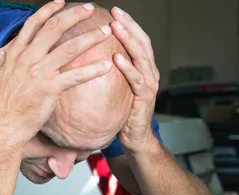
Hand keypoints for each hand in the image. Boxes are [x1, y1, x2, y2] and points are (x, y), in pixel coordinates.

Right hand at [0, 0, 112, 145]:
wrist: (4, 126)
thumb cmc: (4, 104)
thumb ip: (5, 58)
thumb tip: (9, 46)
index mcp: (15, 53)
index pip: (33, 23)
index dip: (49, 10)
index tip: (62, 1)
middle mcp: (27, 58)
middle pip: (54, 28)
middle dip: (75, 15)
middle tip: (90, 8)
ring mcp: (39, 72)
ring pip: (69, 47)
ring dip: (90, 37)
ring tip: (106, 32)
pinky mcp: (49, 88)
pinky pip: (76, 75)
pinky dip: (93, 69)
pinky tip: (106, 66)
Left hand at [110, 7, 160, 151]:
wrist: (135, 138)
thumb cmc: (123, 113)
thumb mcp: (116, 88)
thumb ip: (110, 72)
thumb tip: (88, 58)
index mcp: (143, 68)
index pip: (137, 39)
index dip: (127, 24)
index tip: (114, 11)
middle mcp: (150, 72)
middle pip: (142, 42)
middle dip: (129, 25)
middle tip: (116, 13)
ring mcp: (149, 84)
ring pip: (141, 56)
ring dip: (129, 40)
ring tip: (116, 27)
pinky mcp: (145, 98)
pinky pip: (137, 80)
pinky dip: (128, 68)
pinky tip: (117, 58)